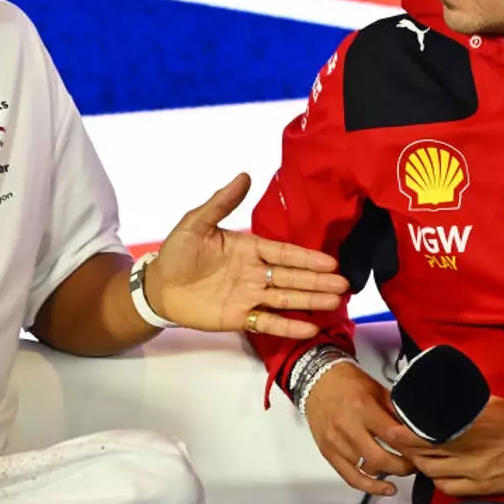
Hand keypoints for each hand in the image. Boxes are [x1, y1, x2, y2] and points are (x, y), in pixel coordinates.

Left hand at [148, 173, 349, 337]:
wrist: (159, 286)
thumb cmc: (178, 251)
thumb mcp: (196, 223)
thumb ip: (221, 203)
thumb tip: (244, 176)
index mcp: (249, 248)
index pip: (284, 253)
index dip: (307, 258)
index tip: (330, 262)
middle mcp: (255, 272)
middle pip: (291, 277)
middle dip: (318, 281)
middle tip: (345, 285)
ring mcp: (249, 296)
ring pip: (285, 298)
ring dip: (310, 301)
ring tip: (335, 302)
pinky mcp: (240, 317)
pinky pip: (268, 321)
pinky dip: (288, 325)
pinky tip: (309, 327)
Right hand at [303, 361, 414, 497]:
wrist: (318, 381)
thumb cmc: (346, 382)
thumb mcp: (376, 388)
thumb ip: (394, 409)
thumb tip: (413, 426)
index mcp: (363, 407)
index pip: (392, 435)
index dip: (410, 447)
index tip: (420, 450)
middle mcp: (348, 426)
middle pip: (381, 459)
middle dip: (403, 466)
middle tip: (414, 464)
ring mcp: (336, 442)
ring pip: (368, 470)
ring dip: (388, 472)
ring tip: (399, 468)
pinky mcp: (328, 452)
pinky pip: (350, 476)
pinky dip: (369, 486)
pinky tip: (383, 488)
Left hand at [383, 397, 503, 498]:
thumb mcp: (492, 402)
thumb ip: (466, 402)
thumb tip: (448, 397)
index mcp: (471, 427)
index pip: (427, 434)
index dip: (405, 434)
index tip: (393, 429)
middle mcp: (471, 451)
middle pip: (426, 456)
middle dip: (409, 450)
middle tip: (402, 442)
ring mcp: (477, 472)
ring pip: (436, 474)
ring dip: (422, 465)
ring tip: (417, 457)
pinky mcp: (485, 486)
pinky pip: (452, 488)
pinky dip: (440, 481)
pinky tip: (438, 474)